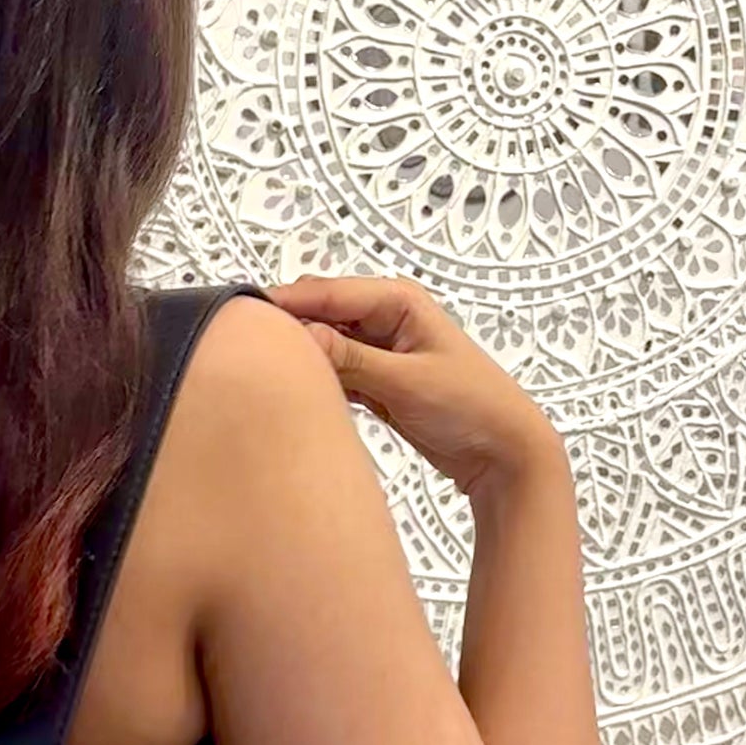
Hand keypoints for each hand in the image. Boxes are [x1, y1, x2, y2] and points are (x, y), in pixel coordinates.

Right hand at [267, 277, 560, 499]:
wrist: (505, 452)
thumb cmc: (470, 406)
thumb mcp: (405, 381)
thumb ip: (350, 359)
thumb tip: (297, 336)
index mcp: (397, 300)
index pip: (327, 292)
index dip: (285, 304)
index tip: (241, 320)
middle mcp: (385, 316)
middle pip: (320, 313)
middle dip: (289, 329)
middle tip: (246, 353)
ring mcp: (379, 348)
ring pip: (323, 344)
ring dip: (303, 358)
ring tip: (263, 374)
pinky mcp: (375, 378)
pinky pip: (334, 371)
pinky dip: (318, 381)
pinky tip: (297, 393)